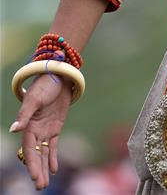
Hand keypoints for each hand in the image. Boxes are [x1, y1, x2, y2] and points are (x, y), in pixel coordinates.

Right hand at [10, 72, 72, 189]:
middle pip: (36, 154)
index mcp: (28, 125)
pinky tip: (53, 170)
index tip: (34, 176)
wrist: (59, 76)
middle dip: (37, 170)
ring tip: (44, 184)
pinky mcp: (56, 127)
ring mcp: (46, 129)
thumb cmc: (44, 86)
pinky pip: (53, 145)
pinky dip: (52, 157)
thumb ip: (25, 115)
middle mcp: (35, 130)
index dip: (31, 163)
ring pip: (44, 153)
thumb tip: (14, 129)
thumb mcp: (34, 99)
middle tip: (40, 187)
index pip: (29, 148)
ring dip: (43, 167)